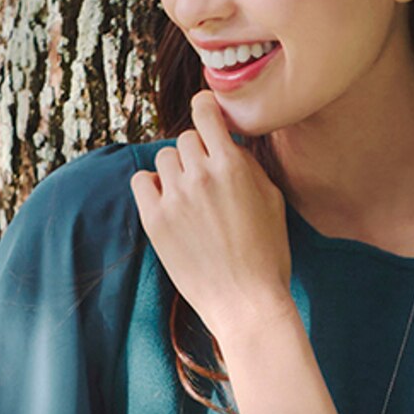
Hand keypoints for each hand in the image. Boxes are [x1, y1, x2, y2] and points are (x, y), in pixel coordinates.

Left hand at [129, 92, 294, 345]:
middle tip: (206, 179)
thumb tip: (227, 141)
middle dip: (196, 153)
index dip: (205, 110)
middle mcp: (200, 175)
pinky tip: (168, 202)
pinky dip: (152, 186)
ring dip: (175, 170)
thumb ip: (247, 163)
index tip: (207, 117)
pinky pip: (141, 182)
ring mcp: (174, 198)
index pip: (204, 110)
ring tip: (190, 197)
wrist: (246, 303)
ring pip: (163, 158)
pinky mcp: (155, 221)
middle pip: (184, 139)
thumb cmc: (267, 254)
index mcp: (232, 165)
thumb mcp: (272, 199)